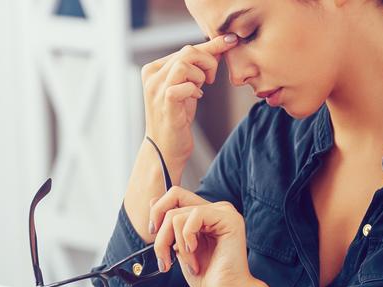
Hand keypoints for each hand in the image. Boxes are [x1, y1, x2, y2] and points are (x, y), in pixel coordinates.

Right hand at [141, 34, 237, 175]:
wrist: (166, 149)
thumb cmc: (177, 118)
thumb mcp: (187, 87)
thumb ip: (197, 67)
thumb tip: (220, 46)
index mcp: (153, 69)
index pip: (185, 49)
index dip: (210, 48)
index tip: (230, 42)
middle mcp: (151, 76)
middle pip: (187, 52)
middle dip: (208, 63)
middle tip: (210, 80)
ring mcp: (156, 89)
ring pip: (185, 63)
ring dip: (200, 76)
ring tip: (200, 89)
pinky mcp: (165, 102)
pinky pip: (185, 85)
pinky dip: (195, 90)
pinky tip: (196, 98)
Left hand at [149, 186, 252, 286]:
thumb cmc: (207, 277)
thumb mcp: (179, 248)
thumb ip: (170, 226)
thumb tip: (152, 202)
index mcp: (204, 215)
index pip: (174, 196)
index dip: (157, 212)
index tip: (153, 234)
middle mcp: (214, 209)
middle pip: (173, 200)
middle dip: (161, 233)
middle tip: (164, 256)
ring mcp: (223, 212)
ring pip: (178, 214)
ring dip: (175, 244)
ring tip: (188, 262)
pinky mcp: (229, 218)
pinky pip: (195, 215)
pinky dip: (187, 239)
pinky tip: (195, 252)